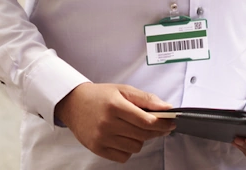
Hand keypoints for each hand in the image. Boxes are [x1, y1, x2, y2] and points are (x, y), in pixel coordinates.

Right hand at [54, 82, 175, 162]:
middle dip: (157, 131)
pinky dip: (129, 149)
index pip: (146, 121)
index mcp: (115, 106)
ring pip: (135, 147)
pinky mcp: (97, 149)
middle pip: (142, 135)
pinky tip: (126, 138)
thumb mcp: (124, 90)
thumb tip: (166, 107)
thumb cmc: (100, 96)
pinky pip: (123, 157)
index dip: (163, 123)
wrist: (73, 104)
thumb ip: (146, 99)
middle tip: (162, 126)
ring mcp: (101, 138)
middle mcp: (107, 124)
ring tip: (138, 129)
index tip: (171, 122)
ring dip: (142, 140)